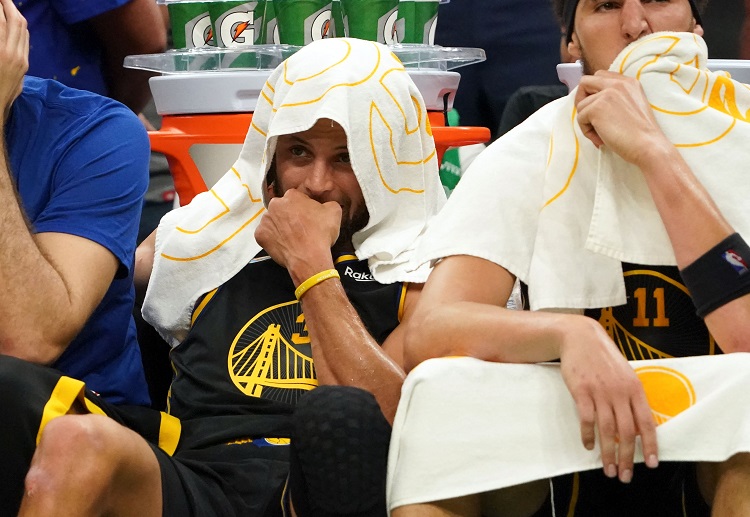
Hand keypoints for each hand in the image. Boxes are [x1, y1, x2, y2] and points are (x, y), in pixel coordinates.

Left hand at [0, 0, 27, 119]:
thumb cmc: (2, 97)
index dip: (16, 16)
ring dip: (0, 10)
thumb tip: (17, 52)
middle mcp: (15, 56)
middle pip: (17, 22)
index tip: (9, 8)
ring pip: (4, 22)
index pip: (23, 32)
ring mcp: (4, 53)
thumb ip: (18, 64)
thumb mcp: (17, 82)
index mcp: (22, 62)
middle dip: (8, 5)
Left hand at [254, 188, 340, 284]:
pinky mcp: (260, 235)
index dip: (304, 208)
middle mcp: (275, 204)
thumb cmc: (321, 234)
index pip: (297, 198)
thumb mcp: (334, 212)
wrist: (309, 257)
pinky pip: (266, 235)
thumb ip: (328, 203)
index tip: (309, 218)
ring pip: (273, 221)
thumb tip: (324, 206)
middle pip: (282, 208)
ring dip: (280, 226)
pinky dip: (273, 238)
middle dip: (290, 215)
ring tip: (291, 238)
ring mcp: (265, 220)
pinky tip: (283, 244)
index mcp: (292, 195)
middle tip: (300, 228)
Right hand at [558, 315, 657, 483]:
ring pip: (607, 429)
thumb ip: (631, 397)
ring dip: (608, 453)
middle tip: (624, 476)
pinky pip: (586, 419)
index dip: (649, 445)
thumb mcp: (625, 374)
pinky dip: (587, 435)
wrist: (580, 338)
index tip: (650, 464)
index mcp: (634, 388)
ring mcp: (600, 392)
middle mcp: (619, 392)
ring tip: (607, 468)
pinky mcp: (581, 391)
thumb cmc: (603, 357)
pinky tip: (588, 445)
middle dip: (626, 458)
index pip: (646, 423)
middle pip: (626, 432)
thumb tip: (636, 425)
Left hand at [575, 71, 671, 167]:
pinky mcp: (597, 107)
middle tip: (588, 118)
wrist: (649, 145)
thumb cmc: (641, 133)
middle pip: (585, 82)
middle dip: (581, 100)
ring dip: (586, 122)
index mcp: (628, 82)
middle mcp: (617, 83)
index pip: (599, 76)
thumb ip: (617, 98)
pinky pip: (580, 118)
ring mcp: (606, 94)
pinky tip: (601, 139)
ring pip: (581, 105)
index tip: (597, 108)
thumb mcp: (632, 105)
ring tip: (601, 135)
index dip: (592, 91)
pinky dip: (587, 131)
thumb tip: (593, 102)